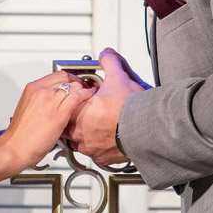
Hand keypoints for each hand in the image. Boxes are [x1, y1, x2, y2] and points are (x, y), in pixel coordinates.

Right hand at [0, 71, 90, 170]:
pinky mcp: (59, 113)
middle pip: (65, 78)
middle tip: (81, 87)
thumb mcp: (29, 108)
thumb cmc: (20, 134)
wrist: (15, 147)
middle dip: (76, 81)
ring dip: (82, 89)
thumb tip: (54, 99)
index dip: (68, 78)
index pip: (56, 75)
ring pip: (73, 86)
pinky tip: (88, 98)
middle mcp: (41, 91)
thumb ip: (41, 100)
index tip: (72, 82)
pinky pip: (77, 98)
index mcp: (32, 88)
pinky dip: (85, 96)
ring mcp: (50, 101)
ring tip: (86, 94)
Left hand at [66, 48, 146, 166]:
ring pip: (79, 141)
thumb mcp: (118, 77)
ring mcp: (90, 147)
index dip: (75, 101)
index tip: (83, 98)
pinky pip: (95, 154)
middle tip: (89, 112)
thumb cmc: (131, 108)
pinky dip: (99, 147)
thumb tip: (107, 55)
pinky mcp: (102, 157)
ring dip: (85, 133)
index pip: (66, 107)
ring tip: (97, 126)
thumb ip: (109, 62)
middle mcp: (80, 132)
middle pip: (69, 125)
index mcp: (78, 113)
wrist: (146, 127)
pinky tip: (106, 139)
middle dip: (78, 118)